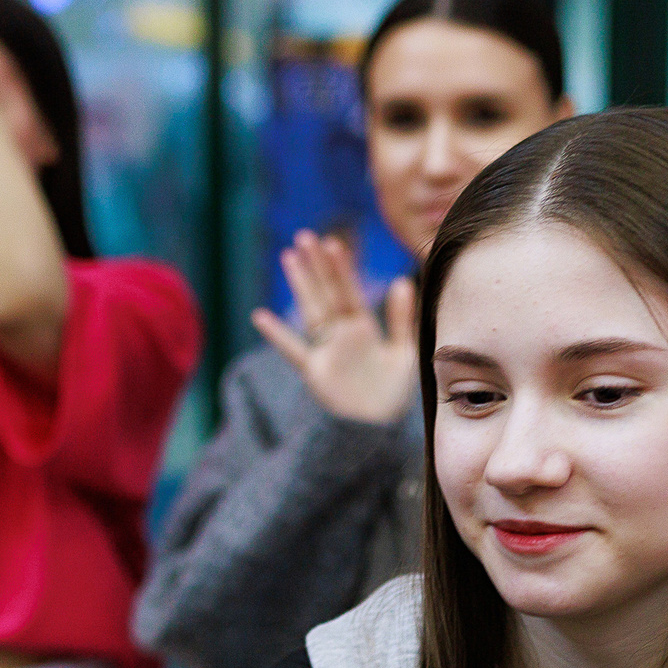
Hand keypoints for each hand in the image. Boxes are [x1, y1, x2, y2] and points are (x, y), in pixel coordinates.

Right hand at [251, 231, 418, 425]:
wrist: (379, 430)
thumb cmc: (394, 395)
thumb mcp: (406, 354)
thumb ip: (401, 320)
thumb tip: (401, 281)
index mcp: (364, 328)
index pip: (349, 291)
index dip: (341, 268)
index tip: (331, 243)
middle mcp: (342, 335)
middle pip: (326, 294)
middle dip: (316, 266)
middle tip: (303, 236)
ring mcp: (326, 351)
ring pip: (310, 311)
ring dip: (300, 285)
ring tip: (288, 257)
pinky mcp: (315, 372)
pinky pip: (293, 350)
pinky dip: (277, 335)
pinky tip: (260, 316)